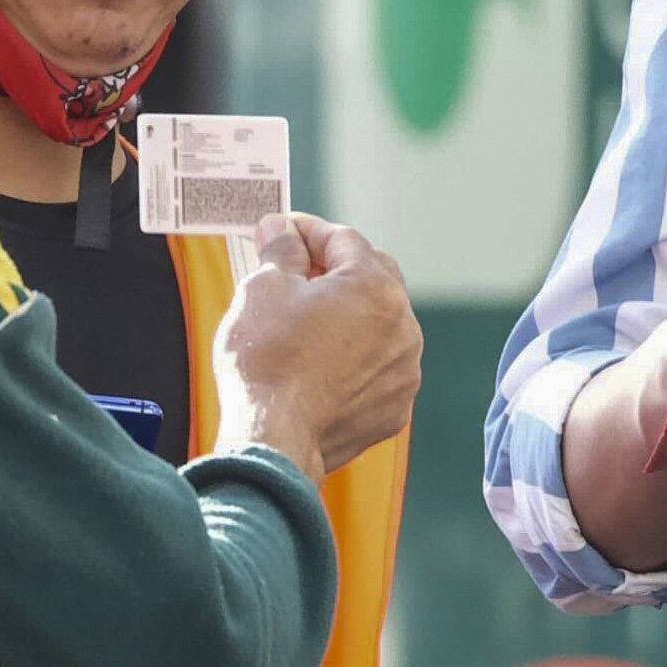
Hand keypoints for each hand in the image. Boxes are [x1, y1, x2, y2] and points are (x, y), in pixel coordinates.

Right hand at [214, 213, 422, 472]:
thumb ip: (281, 249)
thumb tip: (280, 227)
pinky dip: (354, 360)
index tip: (283, 230)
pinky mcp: (393, 408)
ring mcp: (403, 371)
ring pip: (379, 327)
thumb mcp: (263, 288)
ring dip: (349, 317)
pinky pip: (377, 370)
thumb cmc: (266, 360)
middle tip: (295, 271)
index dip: (307, 230)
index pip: (343, 240)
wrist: (272, 439)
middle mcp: (403, 325)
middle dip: (335, 269)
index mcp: (375, 286)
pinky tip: (320, 366)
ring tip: (306, 324)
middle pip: (372, 278)